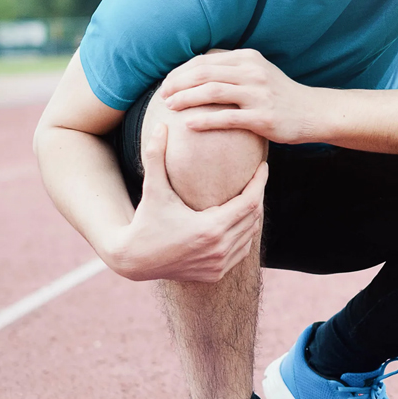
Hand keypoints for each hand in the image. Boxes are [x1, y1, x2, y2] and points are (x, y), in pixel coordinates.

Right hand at [103, 122, 267, 282]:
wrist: (134, 259)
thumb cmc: (146, 220)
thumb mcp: (152, 189)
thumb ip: (156, 155)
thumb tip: (161, 124)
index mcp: (210, 228)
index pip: (251, 201)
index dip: (260, 182)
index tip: (263, 166)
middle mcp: (219, 249)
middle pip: (254, 216)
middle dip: (257, 195)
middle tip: (256, 177)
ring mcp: (219, 265)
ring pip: (250, 234)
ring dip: (252, 214)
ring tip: (248, 194)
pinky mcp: (216, 274)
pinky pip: (242, 250)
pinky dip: (243, 234)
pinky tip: (237, 219)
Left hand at [160, 48, 313, 143]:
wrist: (313, 113)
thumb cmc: (281, 96)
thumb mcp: (259, 73)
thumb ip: (233, 69)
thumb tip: (197, 72)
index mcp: (248, 58)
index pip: (205, 60)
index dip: (181, 71)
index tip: (167, 83)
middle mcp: (253, 72)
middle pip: (204, 73)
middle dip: (178, 84)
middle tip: (162, 95)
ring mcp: (259, 94)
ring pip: (212, 92)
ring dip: (186, 98)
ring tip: (170, 107)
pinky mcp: (263, 117)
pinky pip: (227, 118)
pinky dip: (205, 120)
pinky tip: (189, 126)